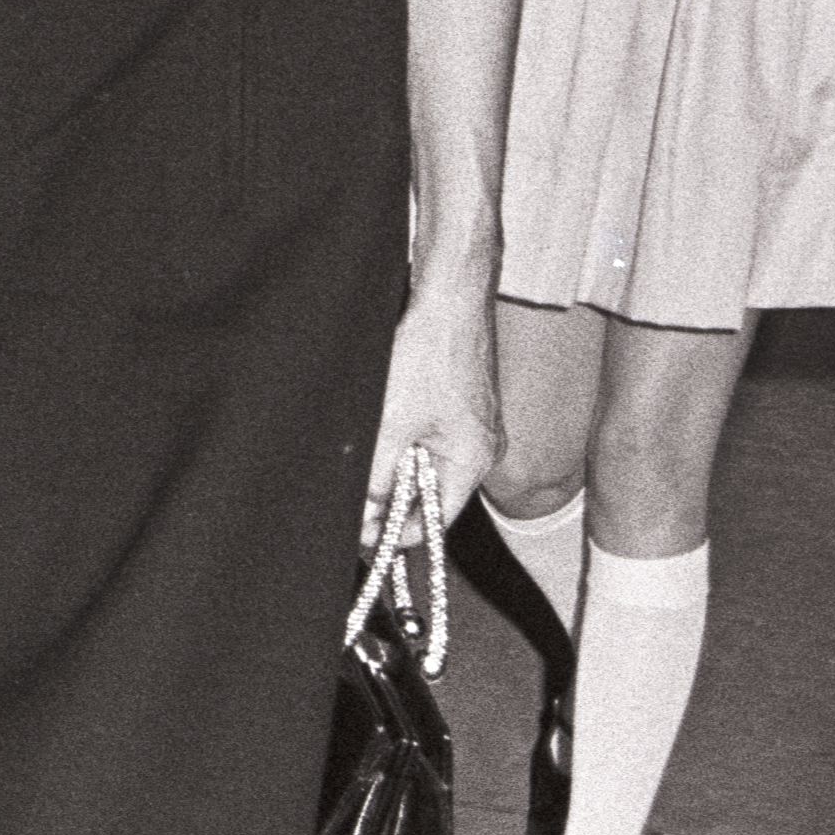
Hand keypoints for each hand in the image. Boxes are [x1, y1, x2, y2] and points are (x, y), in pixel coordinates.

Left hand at [366, 278, 498, 542]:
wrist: (448, 299)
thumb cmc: (429, 355)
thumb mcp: (393, 425)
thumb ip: (380, 476)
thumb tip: (369, 514)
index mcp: (472, 462)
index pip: (435, 521)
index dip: (396, 533)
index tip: (363, 535)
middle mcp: (479, 449)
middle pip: (431, 494)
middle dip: (392, 498)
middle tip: (355, 498)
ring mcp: (472, 426)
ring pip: (426, 465)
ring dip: (394, 467)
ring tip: (368, 454)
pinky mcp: (460, 405)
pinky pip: (429, 438)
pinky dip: (403, 442)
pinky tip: (383, 427)